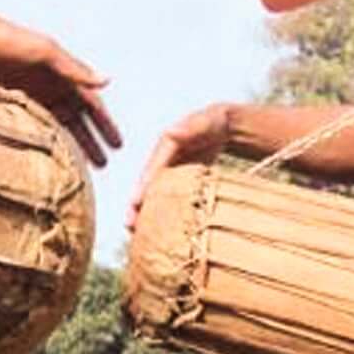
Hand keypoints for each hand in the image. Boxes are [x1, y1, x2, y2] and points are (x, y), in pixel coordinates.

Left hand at [0, 17, 119, 166]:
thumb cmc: (9, 40)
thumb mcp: (45, 53)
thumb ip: (74, 69)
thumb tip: (107, 81)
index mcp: (63, 74)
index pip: (91, 104)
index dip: (105, 124)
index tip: (117, 144)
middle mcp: (50, 87)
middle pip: (77, 120)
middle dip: (91, 140)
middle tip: (103, 164)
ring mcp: (31, 97)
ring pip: (56, 127)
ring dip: (69, 145)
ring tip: (78, 167)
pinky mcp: (10, 104)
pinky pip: (32, 128)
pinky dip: (42, 143)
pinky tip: (46, 160)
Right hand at [129, 105, 236, 234]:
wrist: (224, 126)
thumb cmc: (216, 122)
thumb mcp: (207, 121)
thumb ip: (191, 127)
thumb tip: (172, 131)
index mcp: (166, 145)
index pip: (153, 167)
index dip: (144, 185)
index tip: (136, 202)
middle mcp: (163, 158)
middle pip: (148, 183)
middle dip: (137, 204)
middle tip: (129, 224)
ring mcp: (169, 168)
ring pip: (154, 193)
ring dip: (146, 211)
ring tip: (137, 233)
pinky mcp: (177, 178)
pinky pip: (166, 195)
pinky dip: (160, 210)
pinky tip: (158, 229)